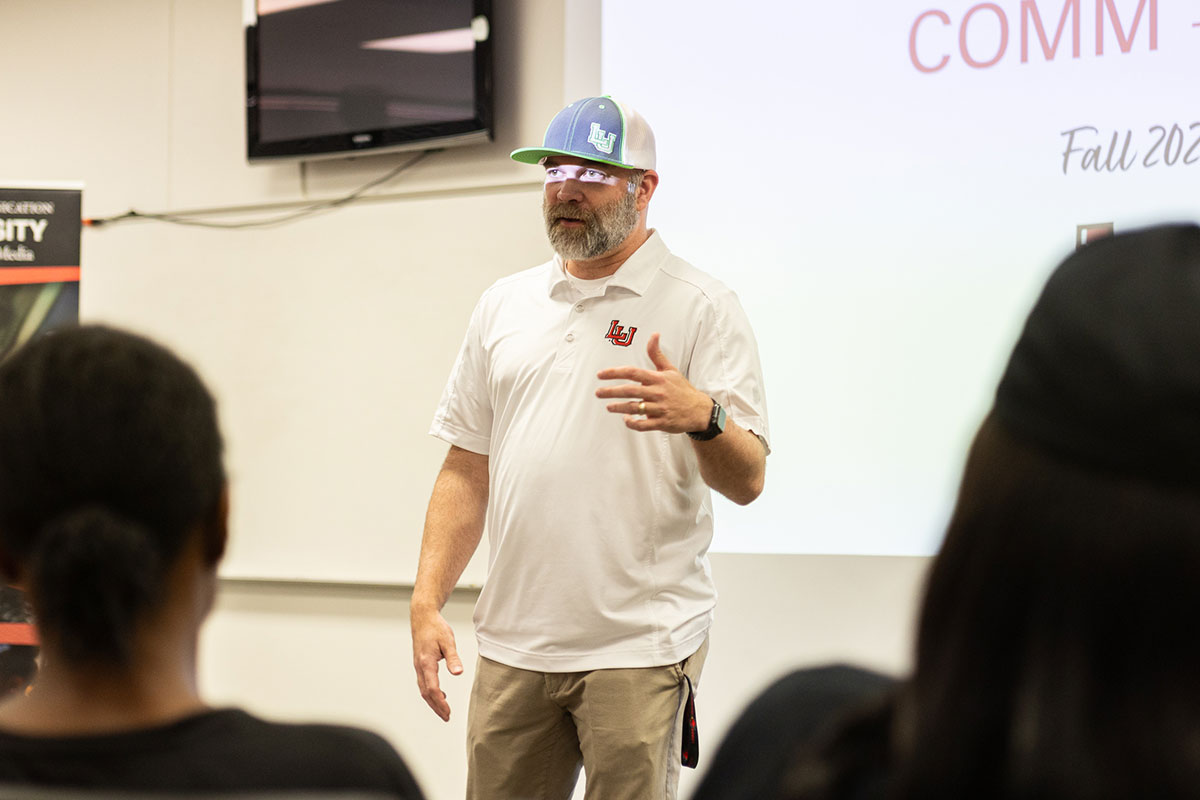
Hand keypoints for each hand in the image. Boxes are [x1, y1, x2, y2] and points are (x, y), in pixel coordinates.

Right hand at [411, 607, 462, 720]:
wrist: (422, 617)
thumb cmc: (436, 628)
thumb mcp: (448, 641)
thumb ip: (453, 658)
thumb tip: (458, 673)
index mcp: (426, 662)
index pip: (432, 688)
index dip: (440, 702)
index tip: (448, 712)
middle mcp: (420, 667)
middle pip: (426, 693)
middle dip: (436, 707)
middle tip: (447, 717)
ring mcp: (418, 666)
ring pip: (423, 689)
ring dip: (433, 701)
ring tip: (444, 711)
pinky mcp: (420, 664)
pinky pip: (424, 683)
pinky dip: (431, 692)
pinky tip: (441, 694)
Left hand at [596, 332, 711, 432]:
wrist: (699, 410)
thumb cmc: (681, 389)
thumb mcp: (670, 370)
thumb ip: (657, 354)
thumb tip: (654, 335)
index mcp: (658, 379)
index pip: (633, 372)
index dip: (615, 372)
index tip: (601, 374)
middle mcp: (658, 393)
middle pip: (630, 391)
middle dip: (611, 391)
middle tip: (598, 393)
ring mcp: (660, 408)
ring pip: (635, 408)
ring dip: (619, 408)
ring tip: (609, 407)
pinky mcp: (662, 422)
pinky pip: (643, 424)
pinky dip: (632, 423)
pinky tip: (626, 419)